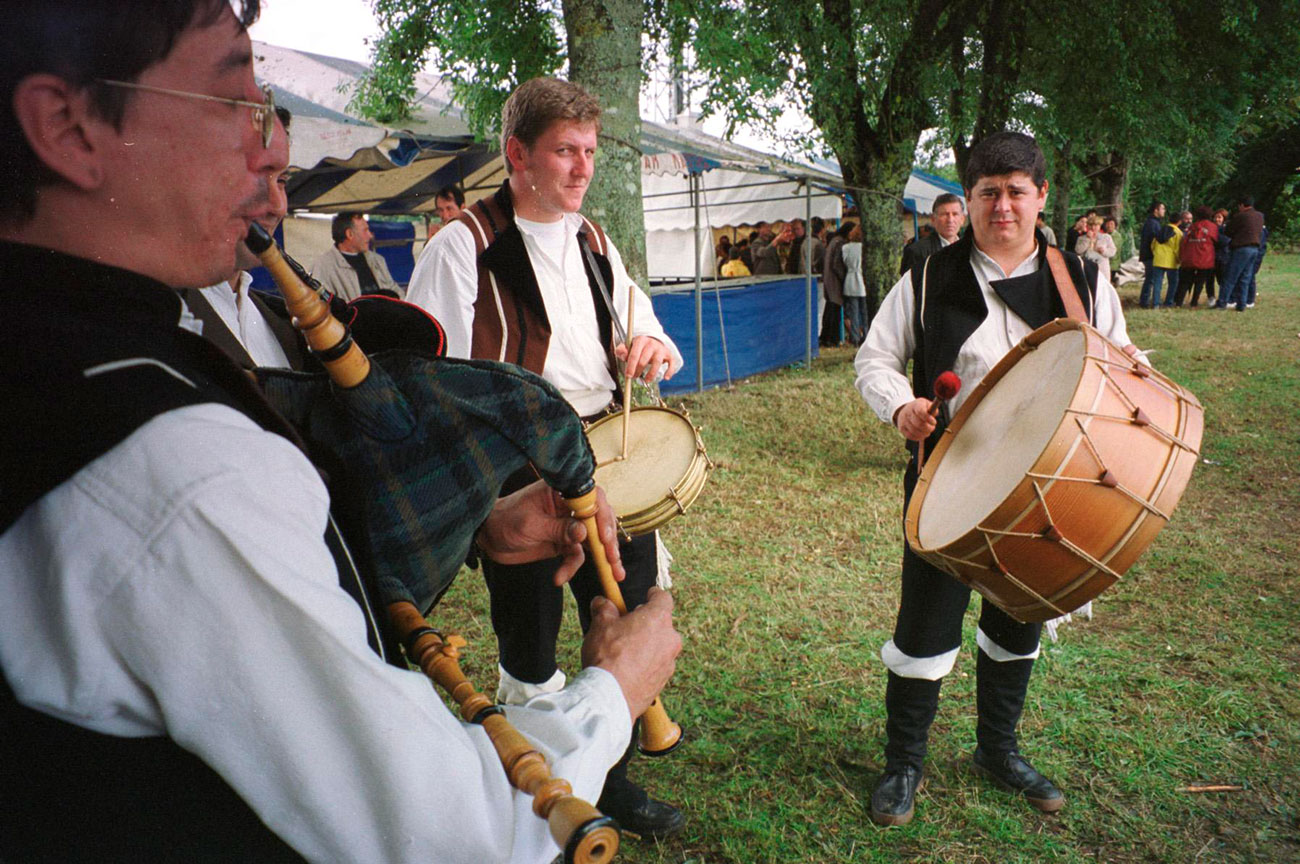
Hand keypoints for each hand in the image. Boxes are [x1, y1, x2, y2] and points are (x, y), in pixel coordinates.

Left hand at [475, 481, 624, 585]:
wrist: (487, 537)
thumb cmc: (504, 521)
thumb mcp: (531, 525)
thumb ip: (558, 529)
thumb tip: (584, 533)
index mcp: (561, 492)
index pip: (592, 499)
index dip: (602, 517)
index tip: (604, 538)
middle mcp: (569, 507)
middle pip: (599, 521)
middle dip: (609, 542)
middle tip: (614, 560)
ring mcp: (568, 525)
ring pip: (593, 541)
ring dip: (602, 559)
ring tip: (611, 575)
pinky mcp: (563, 543)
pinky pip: (576, 556)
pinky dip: (570, 568)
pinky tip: (559, 578)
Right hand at [581, 588, 680, 720]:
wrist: (611, 697)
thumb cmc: (608, 656)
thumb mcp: (600, 624)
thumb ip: (604, 608)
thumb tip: (602, 602)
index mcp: (658, 619)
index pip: (663, 598)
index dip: (653, 595)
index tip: (646, 595)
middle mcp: (670, 639)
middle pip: (662, 623)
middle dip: (646, 623)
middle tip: (626, 627)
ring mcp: (669, 662)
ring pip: (660, 646)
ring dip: (647, 644)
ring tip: (624, 652)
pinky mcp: (664, 681)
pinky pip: (656, 665)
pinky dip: (646, 664)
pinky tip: (628, 669)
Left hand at [615, 335, 673, 382]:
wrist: (652, 341)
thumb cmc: (637, 348)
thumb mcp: (627, 346)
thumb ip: (621, 351)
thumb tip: (623, 356)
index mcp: (640, 340)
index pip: (634, 354)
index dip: (630, 366)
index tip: (628, 375)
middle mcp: (651, 343)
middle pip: (644, 359)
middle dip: (638, 370)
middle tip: (634, 377)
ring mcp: (661, 349)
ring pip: (657, 362)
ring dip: (651, 373)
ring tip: (647, 381)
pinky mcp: (668, 354)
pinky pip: (671, 363)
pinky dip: (669, 371)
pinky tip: (666, 378)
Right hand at [894, 397, 937, 441]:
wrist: (906, 411)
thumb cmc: (920, 408)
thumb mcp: (927, 404)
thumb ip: (932, 408)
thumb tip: (934, 413)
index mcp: (915, 405)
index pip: (921, 412)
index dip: (929, 418)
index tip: (934, 422)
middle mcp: (907, 412)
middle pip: (919, 424)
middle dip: (928, 428)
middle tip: (932, 428)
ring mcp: (903, 421)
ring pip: (915, 431)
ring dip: (924, 434)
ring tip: (927, 432)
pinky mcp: (901, 428)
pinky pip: (910, 436)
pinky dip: (918, 437)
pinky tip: (922, 435)